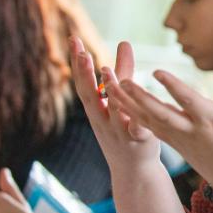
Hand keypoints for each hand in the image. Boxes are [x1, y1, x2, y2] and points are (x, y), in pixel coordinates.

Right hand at [70, 38, 160, 172]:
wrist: (133, 172)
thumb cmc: (125, 132)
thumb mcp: (119, 102)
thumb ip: (123, 73)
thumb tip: (124, 42)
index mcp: (97, 111)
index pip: (84, 84)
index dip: (78, 63)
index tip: (74, 39)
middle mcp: (103, 121)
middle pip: (91, 97)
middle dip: (85, 74)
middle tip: (82, 52)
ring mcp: (119, 132)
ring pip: (113, 110)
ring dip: (109, 91)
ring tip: (106, 71)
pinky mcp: (139, 142)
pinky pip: (138, 129)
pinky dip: (136, 119)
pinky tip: (137, 108)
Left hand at [106, 51, 212, 188]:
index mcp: (212, 119)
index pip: (188, 100)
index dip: (171, 86)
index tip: (156, 71)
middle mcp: (192, 129)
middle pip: (160, 113)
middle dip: (139, 97)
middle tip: (121, 80)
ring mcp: (180, 139)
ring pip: (149, 120)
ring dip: (128, 104)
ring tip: (110, 86)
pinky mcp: (174, 144)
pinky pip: (149, 128)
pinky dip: (132, 115)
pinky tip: (118, 103)